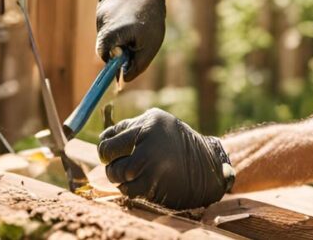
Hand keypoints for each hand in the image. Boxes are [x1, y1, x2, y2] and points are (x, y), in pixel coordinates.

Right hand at [95, 0, 164, 81]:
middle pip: (106, 48)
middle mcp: (102, 24)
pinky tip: (131, 15)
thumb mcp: (150, 45)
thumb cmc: (151, 15)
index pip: (104, 58)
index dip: (113, 66)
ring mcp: (100, 14)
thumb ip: (136, 65)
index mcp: (111, 34)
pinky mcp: (102, 7)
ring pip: (108, 36)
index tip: (122, 68)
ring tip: (136, 24)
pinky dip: (119, 25)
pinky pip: (109, 24)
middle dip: (120, 50)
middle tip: (136, 44)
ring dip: (121, 37)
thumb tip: (122, 80)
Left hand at [98, 108, 230, 209]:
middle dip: (109, 161)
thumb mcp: (160, 125)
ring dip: (117, 176)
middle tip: (116, 164)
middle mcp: (148, 140)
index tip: (110, 151)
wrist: (208, 167)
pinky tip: (140, 182)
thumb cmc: (179, 144)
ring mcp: (150, 163)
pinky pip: (127, 189)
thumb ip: (133, 129)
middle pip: (107, 152)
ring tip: (130, 173)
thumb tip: (104, 139)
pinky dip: (128, 188)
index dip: (106, 145)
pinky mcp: (153, 184)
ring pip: (115, 173)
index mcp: (149, 122)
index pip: (110, 134)